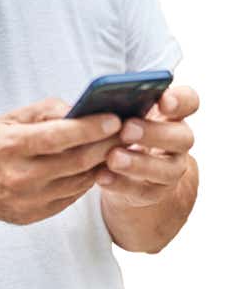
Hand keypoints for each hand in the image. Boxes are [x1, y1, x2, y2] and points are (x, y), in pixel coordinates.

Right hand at [0, 98, 123, 224]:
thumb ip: (43, 112)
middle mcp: (21, 175)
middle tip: (128, 131)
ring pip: (79, 181)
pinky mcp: (35, 215)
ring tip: (118, 147)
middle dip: (107, 145)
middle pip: (76, 161)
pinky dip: (87, 180)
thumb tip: (78, 109)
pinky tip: (96, 165)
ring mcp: (29, 199)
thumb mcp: (7, 119)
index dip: (90, 128)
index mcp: (12, 145)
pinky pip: (71, 196)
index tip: (115, 118)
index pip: (59, 137)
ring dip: (102, 163)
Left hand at [96, 85, 198, 206]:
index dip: (181, 100)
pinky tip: (102, 176)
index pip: (189, 101)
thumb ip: (122, 102)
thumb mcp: (126, 112)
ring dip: (139, 163)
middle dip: (154, 133)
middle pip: (182, 137)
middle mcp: (178, 140)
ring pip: (166, 169)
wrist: (130, 169)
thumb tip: (100, 96)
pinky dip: (120, 184)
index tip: (163, 101)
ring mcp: (171, 169)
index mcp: (173, 113)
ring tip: (113, 158)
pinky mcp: (155, 192)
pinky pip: (142, 191)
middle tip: (127, 129)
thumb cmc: (124, 127)